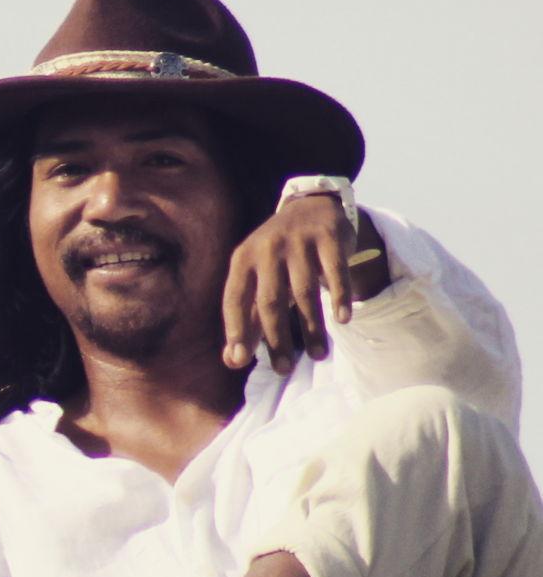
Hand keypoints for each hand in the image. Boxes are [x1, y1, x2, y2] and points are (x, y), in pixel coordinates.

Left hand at [222, 197, 386, 374]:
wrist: (310, 207)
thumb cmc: (277, 257)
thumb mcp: (255, 279)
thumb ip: (245, 318)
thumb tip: (232, 361)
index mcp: (242, 260)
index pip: (234, 299)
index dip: (236, 330)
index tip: (242, 360)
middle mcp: (266, 249)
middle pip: (270, 301)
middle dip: (276, 339)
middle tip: (284, 369)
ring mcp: (298, 241)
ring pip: (304, 291)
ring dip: (312, 328)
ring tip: (318, 355)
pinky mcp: (328, 237)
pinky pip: (336, 271)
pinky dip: (340, 296)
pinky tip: (343, 320)